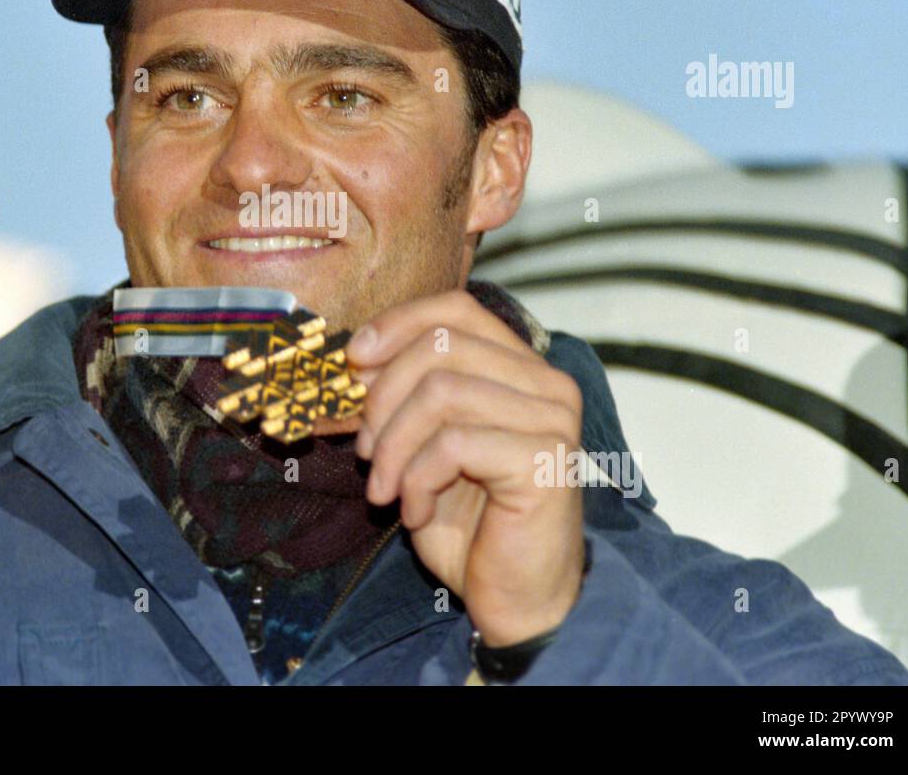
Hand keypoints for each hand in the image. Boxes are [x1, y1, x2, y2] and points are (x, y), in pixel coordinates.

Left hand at [341, 289, 586, 646]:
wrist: (513, 598)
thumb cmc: (468, 522)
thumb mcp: (420, 445)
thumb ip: (400, 396)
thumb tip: (356, 356)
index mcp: (520, 368)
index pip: (457, 309)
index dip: (398, 324)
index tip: (354, 361)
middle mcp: (547, 384)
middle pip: (442, 344)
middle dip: (384, 397)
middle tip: (365, 451)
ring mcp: (552, 420)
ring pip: (441, 391)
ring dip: (393, 446)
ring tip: (385, 490)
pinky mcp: (545, 460)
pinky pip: (453, 445)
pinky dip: (416, 479)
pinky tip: (415, 512)